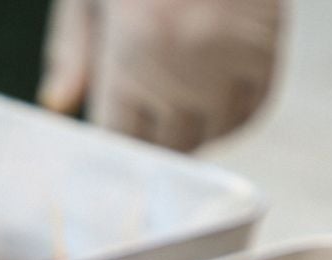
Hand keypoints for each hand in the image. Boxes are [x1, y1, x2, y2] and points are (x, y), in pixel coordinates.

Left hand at [39, 0, 284, 151]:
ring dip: (195, 126)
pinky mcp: (270, 42)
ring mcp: (236, 56)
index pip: (124, 138)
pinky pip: (254, 106)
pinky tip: (209, 91)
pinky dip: (232, 109)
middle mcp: (191, 64)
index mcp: (137, 51)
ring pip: (216, 131)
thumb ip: (71, 50)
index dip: (115, 135)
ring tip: (175, 96)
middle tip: (139, 111)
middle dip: (152, 135)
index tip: (111, 125)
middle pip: (171, 144)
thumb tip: (61, 102)